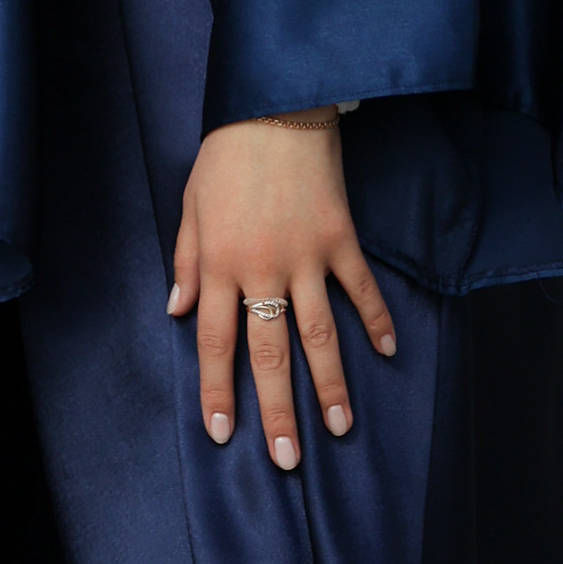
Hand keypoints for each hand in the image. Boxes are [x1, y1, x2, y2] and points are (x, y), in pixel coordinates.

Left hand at [168, 116, 395, 467]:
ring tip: (337, 428)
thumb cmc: (225, 154)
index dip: (217, 389)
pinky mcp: (340, 238)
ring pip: (318, 334)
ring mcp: (305, 257)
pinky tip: (386, 352)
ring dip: (329, 384)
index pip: (213, 340)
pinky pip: (360, 288)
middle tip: (286, 459)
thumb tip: (176, 310)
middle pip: (268, 352)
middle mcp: (261, 268)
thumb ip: (186, 260)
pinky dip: (375, 319)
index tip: (222, 433)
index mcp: (219, 262)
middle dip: (275, 409)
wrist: (275, 104)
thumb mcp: (191, 202)